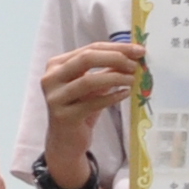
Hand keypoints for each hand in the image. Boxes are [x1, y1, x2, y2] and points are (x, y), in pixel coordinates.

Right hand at [36, 38, 143, 186]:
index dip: (116, 47)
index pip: (89, 49)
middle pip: (86, 59)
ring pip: (89, 80)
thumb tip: (132, 56)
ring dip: (115, 78)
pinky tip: (125, 94)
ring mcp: (55, 97)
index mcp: (56, 65)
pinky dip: (112, 97)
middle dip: (115, 58)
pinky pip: (92, 103)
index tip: (138, 50)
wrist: (65, 141)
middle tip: (135, 65)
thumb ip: (106, 70)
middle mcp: (50, 78)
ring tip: (132, 80)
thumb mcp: (93, 87)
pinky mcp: (63, 116)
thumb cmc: (80, 109)